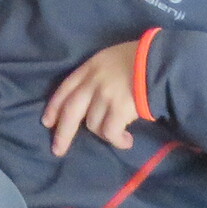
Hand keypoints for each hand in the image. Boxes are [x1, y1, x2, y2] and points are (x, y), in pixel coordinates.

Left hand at [42, 41, 141, 155]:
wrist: (159, 62)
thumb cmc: (140, 58)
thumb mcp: (111, 58)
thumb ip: (98, 74)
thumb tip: (92, 97)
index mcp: (90, 67)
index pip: (65, 88)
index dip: (54, 106)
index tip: (47, 122)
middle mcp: (92, 82)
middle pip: (70, 111)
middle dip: (62, 133)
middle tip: (57, 150)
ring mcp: (104, 96)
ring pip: (92, 124)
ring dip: (103, 134)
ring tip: (118, 136)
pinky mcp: (118, 110)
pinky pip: (110, 133)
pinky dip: (116, 140)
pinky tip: (126, 141)